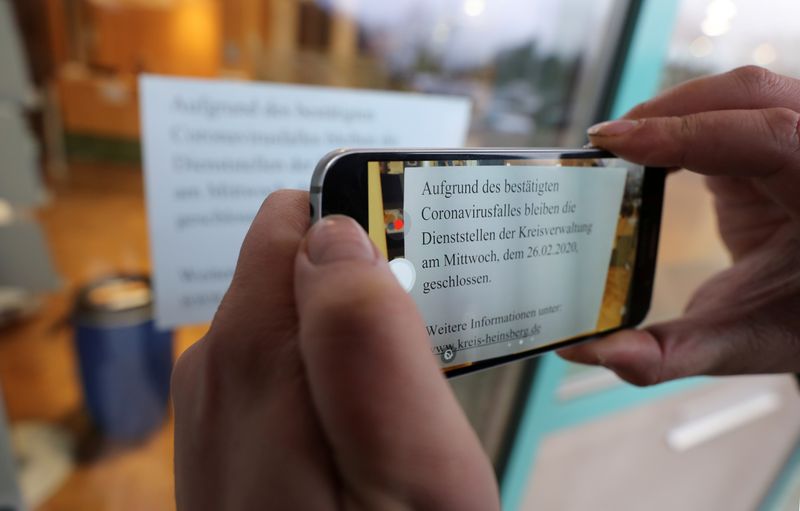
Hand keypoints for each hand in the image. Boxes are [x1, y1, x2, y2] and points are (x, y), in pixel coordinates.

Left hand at [171, 191, 498, 509]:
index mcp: (250, 351)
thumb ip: (363, 335)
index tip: (425, 268)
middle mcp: (219, 366)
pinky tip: (374, 422)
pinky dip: (338, 370)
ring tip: (412, 389)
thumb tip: (333, 231)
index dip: (366, 224)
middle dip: (369, 279)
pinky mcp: (238, 436)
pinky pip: (290, 366)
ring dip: (360, 329)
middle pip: (296, 266)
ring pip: (299, 315)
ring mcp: (222, 405)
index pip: (294, 222)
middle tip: (431, 343)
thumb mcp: (405, 466)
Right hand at [559, 66, 799, 384]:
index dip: (688, 132)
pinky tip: (648, 147)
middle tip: (604, 145)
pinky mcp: (780, 142)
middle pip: (750, 97)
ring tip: (618, 145)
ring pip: (740, 94)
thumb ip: (669, 354)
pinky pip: (732, 110)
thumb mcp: (745, 342)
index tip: (617, 143)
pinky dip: (684, 120)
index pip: (770, 138)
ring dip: (674, 110)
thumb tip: (589, 352)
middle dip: (669, 112)